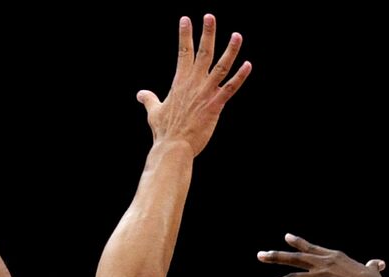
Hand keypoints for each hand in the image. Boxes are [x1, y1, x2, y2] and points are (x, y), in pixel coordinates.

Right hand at [138, 15, 250, 154]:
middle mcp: (194, 83)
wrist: (174, 147)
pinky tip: (248, 64)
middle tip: (210, 16)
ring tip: (237, 35)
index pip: (183, 52)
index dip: (185, 35)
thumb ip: (149, 99)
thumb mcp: (154, 112)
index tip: (186, 19)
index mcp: (180, 82)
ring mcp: (206, 93)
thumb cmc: (164, 131)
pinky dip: (240, 77)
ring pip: (221, 67)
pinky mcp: (216, 105)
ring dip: (230, 50)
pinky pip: (231, 88)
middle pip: (202, 52)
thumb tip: (140, 94)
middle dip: (207, 33)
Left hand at [256, 234, 388, 276]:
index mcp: (334, 257)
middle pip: (295, 258)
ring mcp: (321, 276)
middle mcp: (324, 263)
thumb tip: (379, 264)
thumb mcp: (372, 272)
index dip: (297, 243)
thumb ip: (372, 266)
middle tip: (260, 255)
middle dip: (275, 256)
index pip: (311, 248)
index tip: (286, 238)